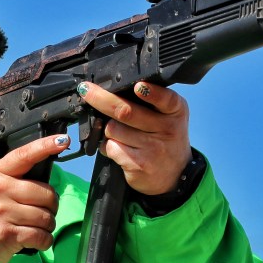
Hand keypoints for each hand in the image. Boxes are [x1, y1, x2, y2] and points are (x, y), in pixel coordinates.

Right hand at [0, 135, 70, 262]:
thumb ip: (14, 182)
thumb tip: (45, 183)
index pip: (24, 155)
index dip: (45, 146)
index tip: (63, 140)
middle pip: (46, 194)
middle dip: (51, 207)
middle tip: (41, 213)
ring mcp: (3, 212)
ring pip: (46, 217)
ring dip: (48, 226)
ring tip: (35, 228)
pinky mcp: (8, 234)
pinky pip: (41, 236)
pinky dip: (44, 241)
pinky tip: (36, 241)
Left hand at [77, 81, 191, 195]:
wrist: (174, 175)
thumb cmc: (164, 138)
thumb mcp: (168, 116)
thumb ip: (151, 102)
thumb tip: (112, 90)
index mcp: (176, 111)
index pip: (166, 99)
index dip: (152, 93)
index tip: (139, 86)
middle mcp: (167, 129)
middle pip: (126, 111)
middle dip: (101, 99)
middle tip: (87, 90)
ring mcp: (152, 148)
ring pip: (112, 129)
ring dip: (108, 130)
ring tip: (122, 135)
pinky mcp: (138, 164)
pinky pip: (110, 147)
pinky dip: (108, 146)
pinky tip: (120, 149)